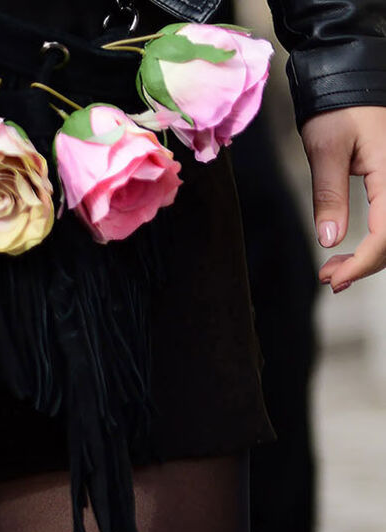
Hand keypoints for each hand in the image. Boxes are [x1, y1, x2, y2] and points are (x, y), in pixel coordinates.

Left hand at [301, 105, 385, 292]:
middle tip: (329, 278)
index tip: (333, 278)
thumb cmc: (338, 108)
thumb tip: (330, 240)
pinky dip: (379, 240)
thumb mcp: (326, 150)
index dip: (364, 261)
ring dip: (372, 256)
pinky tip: (353, 253)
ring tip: (336, 271)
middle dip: (367, 264)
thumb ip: (329, 196)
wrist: (351, 80)